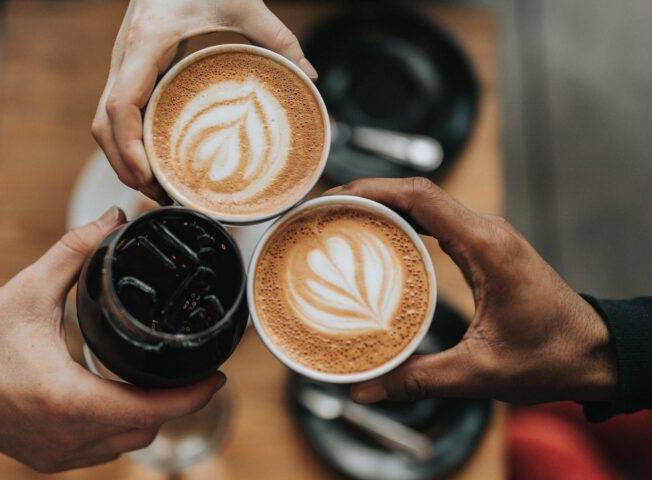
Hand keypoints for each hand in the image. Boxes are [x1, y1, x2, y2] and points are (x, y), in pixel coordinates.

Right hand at [0, 207, 224, 471]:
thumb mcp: (28, 290)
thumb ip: (75, 251)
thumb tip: (110, 219)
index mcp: (69, 400)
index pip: (153, 409)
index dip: (193, 394)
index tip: (217, 374)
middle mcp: (67, 437)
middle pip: (146, 430)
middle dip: (175, 403)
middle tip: (191, 369)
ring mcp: (56, 454)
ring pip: (125, 444)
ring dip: (147, 416)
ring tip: (160, 379)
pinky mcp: (45, 457)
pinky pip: (100, 449)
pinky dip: (118, 426)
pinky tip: (117, 396)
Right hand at [92, 0, 316, 202]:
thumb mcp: (241, 2)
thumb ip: (276, 36)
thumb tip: (309, 74)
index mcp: (145, 44)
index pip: (119, 107)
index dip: (127, 148)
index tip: (149, 175)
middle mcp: (124, 57)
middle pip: (103, 127)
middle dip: (124, 166)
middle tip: (159, 195)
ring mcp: (123, 64)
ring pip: (104, 123)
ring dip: (122, 158)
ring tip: (157, 186)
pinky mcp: (131, 68)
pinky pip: (117, 113)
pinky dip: (128, 141)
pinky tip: (154, 158)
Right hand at [325, 178, 616, 403]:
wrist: (595, 354)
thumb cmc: (551, 357)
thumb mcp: (479, 373)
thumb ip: (418, 378)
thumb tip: (365, 389)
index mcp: (486, 247)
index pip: (421, 197)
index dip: (372, 190)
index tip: (333, 198)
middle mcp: (486, 232)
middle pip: (417, 192)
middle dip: (366, 194)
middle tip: (323, 211)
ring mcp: (486, 237)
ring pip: (426, 203)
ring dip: (383, 205)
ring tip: (340, 220)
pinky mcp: (485, 249)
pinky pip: (436, 222)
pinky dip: (403, 222)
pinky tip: (377, 240)